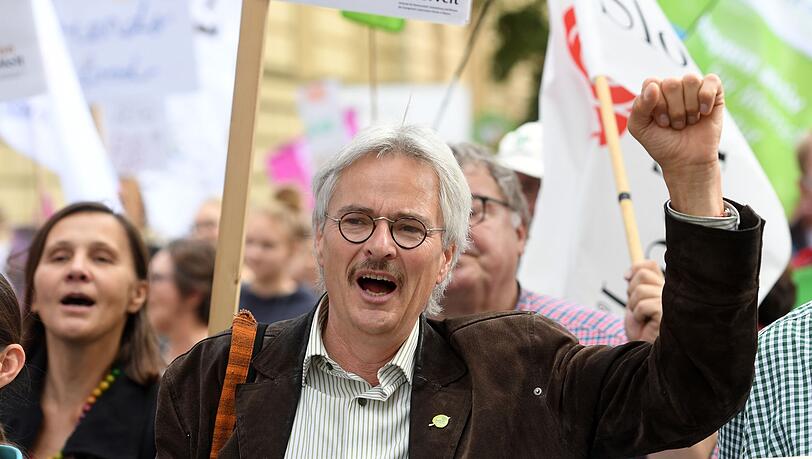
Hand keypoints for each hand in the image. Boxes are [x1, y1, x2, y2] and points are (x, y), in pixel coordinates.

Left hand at [624, 260, 663, 342]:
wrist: (644, 349)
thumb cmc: (641, 327)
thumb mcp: (635, 301)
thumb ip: (636, 284)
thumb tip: (627, 274)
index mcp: (663, 286)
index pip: (649, 265)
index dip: (635, 268)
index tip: (626, 277)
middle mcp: (670, 291)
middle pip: (643, 274)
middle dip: (631, 291)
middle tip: (636, 307)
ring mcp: (670, 301)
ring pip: (640, 291)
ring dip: (633, 306)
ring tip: (641, 317)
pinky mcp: (667, 313)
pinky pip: (642, 305)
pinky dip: (637, 315)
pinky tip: (645, 323)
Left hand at [628, 74, 724, 216]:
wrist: (686, 161)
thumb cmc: (662, 143)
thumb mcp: (639, 128)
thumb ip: (639, 106)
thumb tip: (653, 86)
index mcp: (653, 91)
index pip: (652, 83)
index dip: (656, 105)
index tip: (661, 123)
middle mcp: (673, 87)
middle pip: (671, 83)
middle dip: (673, 110)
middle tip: (675, 125)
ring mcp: (693, 88)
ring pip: (690, 81)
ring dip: (689, 109)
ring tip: (688, 121)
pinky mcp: (714, 92)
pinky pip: (711, 81)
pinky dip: (706, 99)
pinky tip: (703, 113)